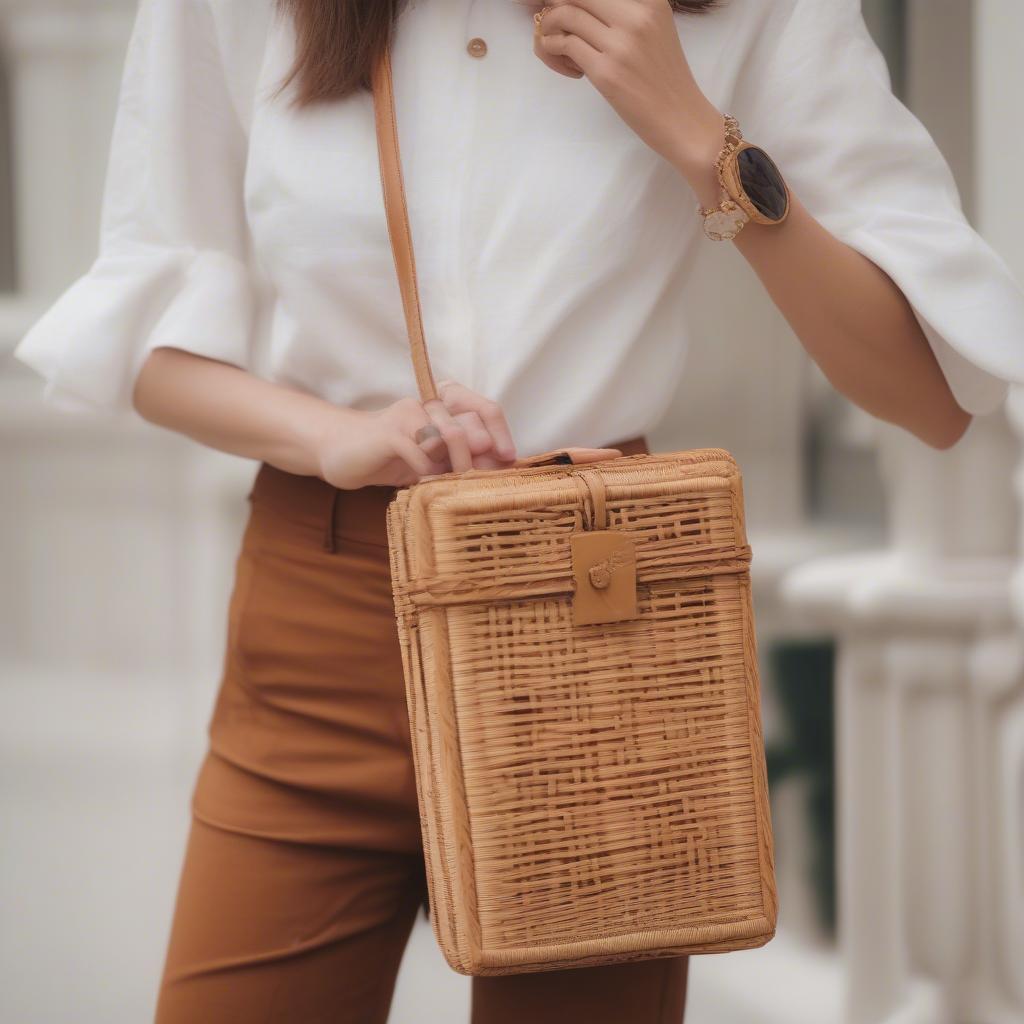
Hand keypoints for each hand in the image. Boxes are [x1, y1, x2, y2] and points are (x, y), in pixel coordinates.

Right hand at [316, 381, 518, 488]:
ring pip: (449, 435)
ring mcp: (408, 415)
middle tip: (477, 481)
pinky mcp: (389, 433)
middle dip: (479, 457)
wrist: (342, 452)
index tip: (508, 460)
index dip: (500, 435)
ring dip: (457, 466)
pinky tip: (426, 485)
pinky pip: (421, 452)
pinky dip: (429, 474)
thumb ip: (465, 457)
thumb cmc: (393, 457)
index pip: (484, 409)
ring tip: (452, 485)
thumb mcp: (435, 458)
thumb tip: (502, 467)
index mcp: (444, 404)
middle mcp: (428, 403)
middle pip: (469, 424)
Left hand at [533, 0, 725, 198]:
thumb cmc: (664, 80)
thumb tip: (583, 9)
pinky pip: (565, 46)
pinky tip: (562, 61)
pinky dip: (552, 49)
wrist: (681, 119)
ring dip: (549, 28)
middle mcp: (636, 15)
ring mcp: (620, 44)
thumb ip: (624, 14)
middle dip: (556, 6)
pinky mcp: (606, 72)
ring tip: (554, 44)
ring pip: (566, 15)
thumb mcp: (654, 30)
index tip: (568, 11)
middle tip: (554, 25)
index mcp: (649, 1)